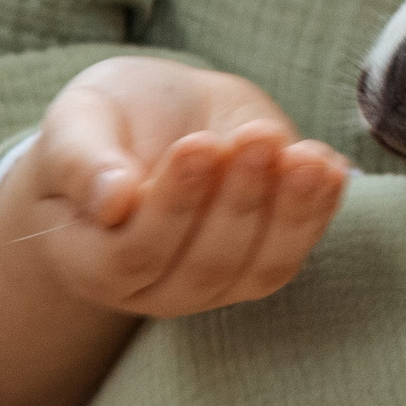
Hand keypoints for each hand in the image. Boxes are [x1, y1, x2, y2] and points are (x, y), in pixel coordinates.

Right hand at [3, 56, 351, 319]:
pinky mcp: (260, 262)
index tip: (198, 144)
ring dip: (290, 212)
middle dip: (238, 201)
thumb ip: (82, 160)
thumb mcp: (77, 123)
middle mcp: (152, 287)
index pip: (132, 255)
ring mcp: (212, 283)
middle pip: (204, 266)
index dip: (171, 206)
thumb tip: (112, 200)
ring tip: (305, 156)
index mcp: (91, 259)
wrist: (160, 119)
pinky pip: (294, 252)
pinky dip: (319, 212)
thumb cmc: (107, 123)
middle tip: (257, 138)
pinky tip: (328, 166)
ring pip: (259, 269)